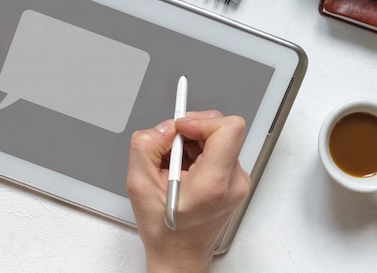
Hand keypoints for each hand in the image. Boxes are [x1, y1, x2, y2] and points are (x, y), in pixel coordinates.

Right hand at [126, 111, 250, 272]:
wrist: (180, 256)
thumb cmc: (165, 232)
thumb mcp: (139, 185)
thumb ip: (146, 146)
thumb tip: (164, 128)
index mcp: (214, 183)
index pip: (228, 129)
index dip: (200, 121)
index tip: (180, 130)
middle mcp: (233, 181)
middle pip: (221, 129)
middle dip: (191, 131)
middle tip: (170, 149)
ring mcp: (237, 181)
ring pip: (218, 137)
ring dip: (192, 142)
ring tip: (174, 165)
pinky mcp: (234, 180)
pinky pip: (218, 149)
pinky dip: (198, 152)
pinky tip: (183, 170)